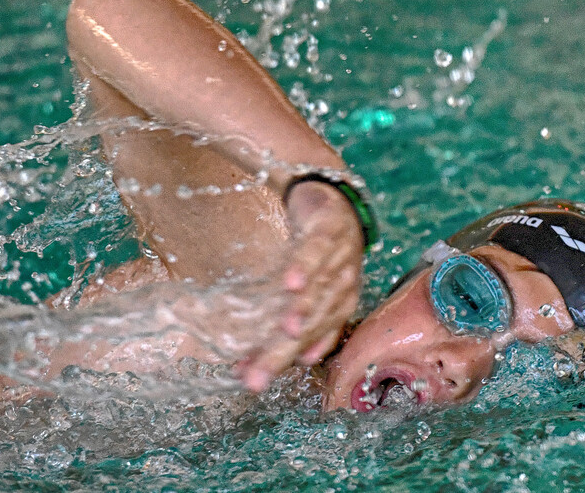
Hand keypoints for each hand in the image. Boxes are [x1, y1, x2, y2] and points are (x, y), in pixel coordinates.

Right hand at [237, 181, 364, 390]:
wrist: (334, 203)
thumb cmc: (317, 257)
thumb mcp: (301, 292)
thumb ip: (279, 328)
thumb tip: (243, 367)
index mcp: (335, 309)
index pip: (305, 342)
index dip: (277, 362)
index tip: (249, 381)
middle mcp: (341, 289)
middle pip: (310, 325)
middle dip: (282, 351)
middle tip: (255, 376)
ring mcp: (339, 259)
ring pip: (319, 290)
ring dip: (302, 311)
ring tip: (284, 331)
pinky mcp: (331, 230)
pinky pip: (318, 250)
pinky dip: (306, 266)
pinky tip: (292, 282)